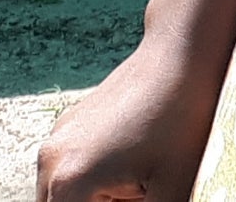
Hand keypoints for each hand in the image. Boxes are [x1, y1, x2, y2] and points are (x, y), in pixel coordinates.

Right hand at [36, 38, 222, 201]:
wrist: (185, 48)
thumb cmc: (185, 115)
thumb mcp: (176, 186)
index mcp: (69, 183)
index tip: (133, 201)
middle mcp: (50, 162)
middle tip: (142, 193)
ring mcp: (56, 140)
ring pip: (65, 198)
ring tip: (143, 183)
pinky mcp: (69, 126)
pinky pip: (73, 172)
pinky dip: (97, 184)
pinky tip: (139, 167)